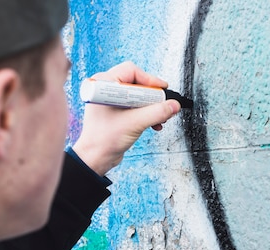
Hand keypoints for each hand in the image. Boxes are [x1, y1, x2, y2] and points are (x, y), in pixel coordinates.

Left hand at [72, 61, 180, 175]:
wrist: (96, 158)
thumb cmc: (103, 139)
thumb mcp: (135, 123)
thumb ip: (157, 112)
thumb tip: (173, 105)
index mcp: (104, 84)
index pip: (132, 71)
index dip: (150, 80)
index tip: (162, 89)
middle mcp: (107, 89)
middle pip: (137, 83)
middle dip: (152, 96)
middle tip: (162, 104)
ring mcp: (111, 100)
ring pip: (138, 95)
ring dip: (151, 106)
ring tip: (160, 117)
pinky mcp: (116, 111)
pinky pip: (136, 105)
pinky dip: (146, 112)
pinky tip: (154, 123)